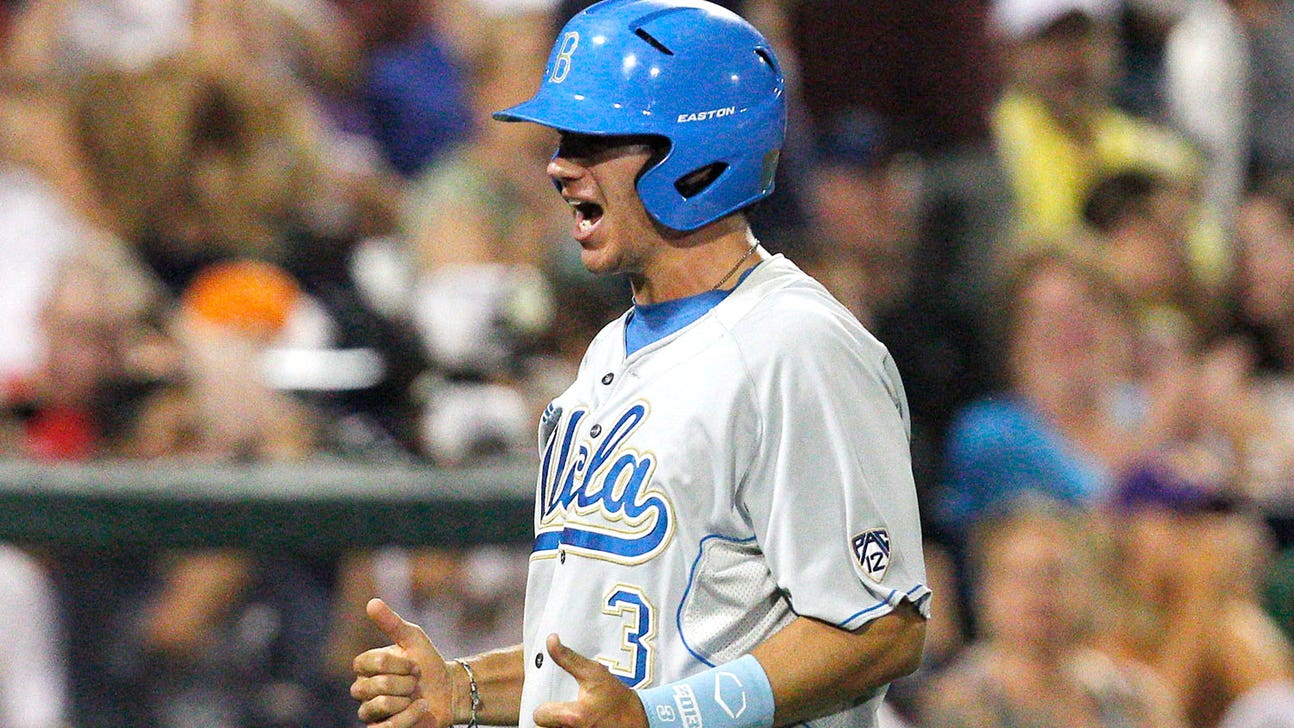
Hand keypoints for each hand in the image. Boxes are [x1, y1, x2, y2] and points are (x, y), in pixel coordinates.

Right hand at [351, 598, 452, 727]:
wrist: (449, 691)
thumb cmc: (428, 663)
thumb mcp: (413, 639)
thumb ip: (391, 622)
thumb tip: (371, 602)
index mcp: (366, 667)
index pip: (366, 662)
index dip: (395, 663)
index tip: (414, 664)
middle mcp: (362, 689)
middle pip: (374, 685)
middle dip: (404, 682)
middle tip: (416, 681)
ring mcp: (369, 712)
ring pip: (378, 706)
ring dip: (405, 700)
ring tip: (417, 697)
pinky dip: (408, 717)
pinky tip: (421, 709)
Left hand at [533, 634, 647, 727]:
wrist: (636, 720)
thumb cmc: (616, 698)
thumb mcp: (594, 673)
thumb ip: (568, 658)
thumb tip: (551, 640)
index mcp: (574, 717)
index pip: (539, 716)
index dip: (544, 708)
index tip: (552, 703)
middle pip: (544, 727)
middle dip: (551, 718)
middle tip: (561, 709)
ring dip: (558, 725)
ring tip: (570, 716)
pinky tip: (578, 723)